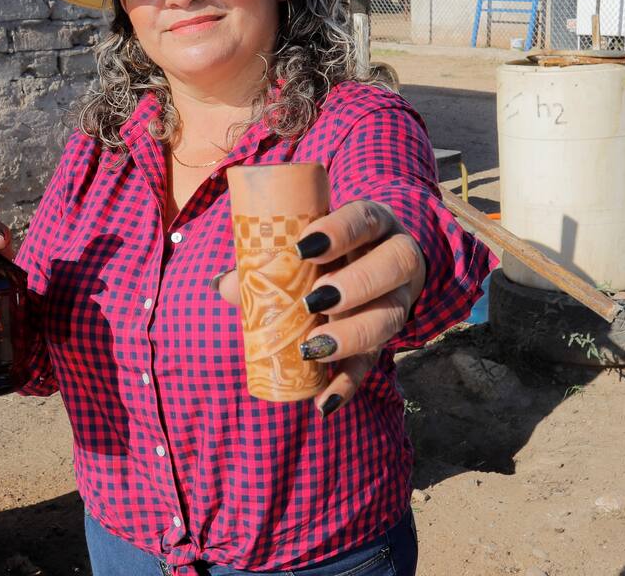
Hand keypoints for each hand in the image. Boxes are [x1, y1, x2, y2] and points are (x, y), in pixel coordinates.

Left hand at [217, 200, 424, 415]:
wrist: (367, 261)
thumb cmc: (324, 246)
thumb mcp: (303, 241)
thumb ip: (266, 255)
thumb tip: (225, 285)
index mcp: (370, 222)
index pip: (363, 219)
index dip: (338, 233)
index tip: (303, 248)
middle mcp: (394, 255)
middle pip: (393, 265)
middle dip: (355, 285)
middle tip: (313, 302)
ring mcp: (398, 297)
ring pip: (391, 317)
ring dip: (353, 334)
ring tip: (314, 349)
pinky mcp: (386, 336)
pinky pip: (374, 362)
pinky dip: (347, 384)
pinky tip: (323, 404)